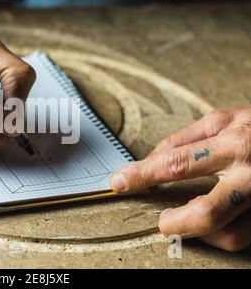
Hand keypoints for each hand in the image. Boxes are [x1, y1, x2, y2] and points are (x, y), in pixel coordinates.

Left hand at [109, 105, 250, 251]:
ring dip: (199, 232)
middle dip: (174, 222)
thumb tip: (150, 160)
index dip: (141, 175)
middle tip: (161, 221)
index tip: (118, 182)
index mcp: (234, 143)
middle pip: (206, 212)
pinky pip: (243, 237)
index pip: (175, 163)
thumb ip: (184, 139)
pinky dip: (220, 233)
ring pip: (229, 235)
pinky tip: (212, 219)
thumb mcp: (223, 119)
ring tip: (188, 216)